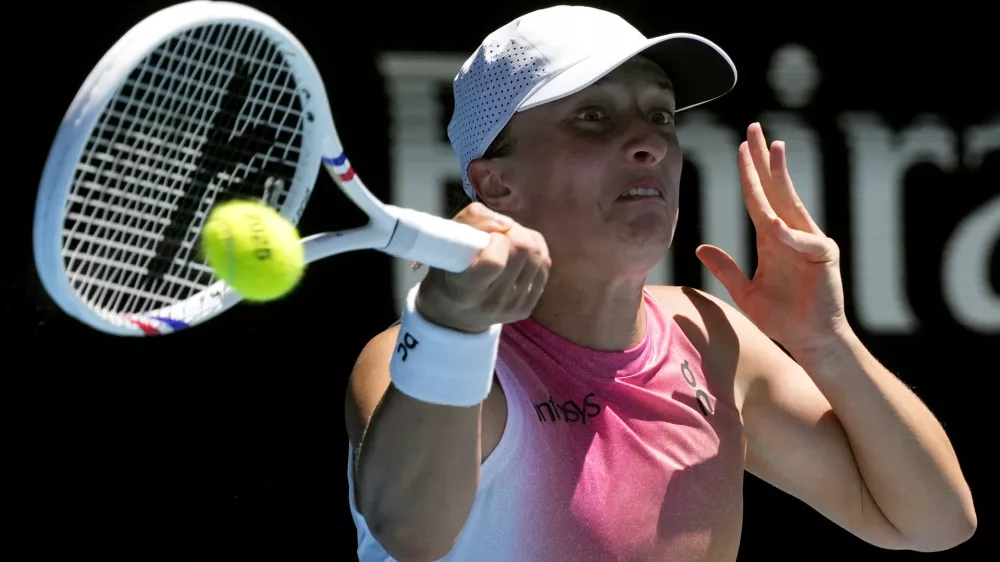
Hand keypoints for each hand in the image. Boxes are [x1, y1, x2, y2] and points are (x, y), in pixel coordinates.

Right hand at [416, 202, 550, 333]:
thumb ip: (473, 220)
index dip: (497, 240)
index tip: (489, 237)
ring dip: (527, 240)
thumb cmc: (449, 270)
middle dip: (515, 232)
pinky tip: (520, 253)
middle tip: (501, 233)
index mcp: (465, 290)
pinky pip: (545, 267)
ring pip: (538, 258)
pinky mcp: (526, 308)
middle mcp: (490, 303)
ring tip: (509, 241)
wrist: (454, 314)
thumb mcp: (448, 240)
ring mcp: (511, 308)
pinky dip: (536, 252)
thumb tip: (506, 225)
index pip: (494, 262)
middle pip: (523, 253)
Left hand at [695, 123, 848, 352]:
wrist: (809, 340)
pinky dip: (790, 235)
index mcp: (772, 236)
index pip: (756, 197)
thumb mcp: (744, 291)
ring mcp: (809, 241)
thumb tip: (701, 247)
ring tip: (774, 150)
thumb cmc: (782, 317)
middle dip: (764, 159)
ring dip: (782, 176)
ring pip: (792, 202)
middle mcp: (790, 232)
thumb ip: (725, 268)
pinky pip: (805, 241)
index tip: (741, 147)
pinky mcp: (825, 256)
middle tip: (755, 129)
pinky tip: (775, 226)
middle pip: (775, 188)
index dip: (748, 173)